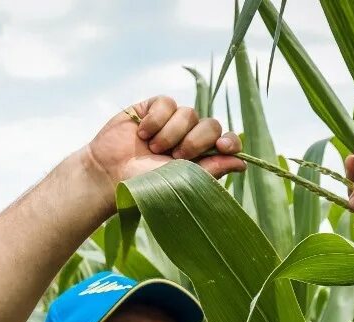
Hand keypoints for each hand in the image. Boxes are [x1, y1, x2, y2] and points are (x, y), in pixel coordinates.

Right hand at [83, 95, 245, 192]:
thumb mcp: (181, 180)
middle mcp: (190, 137)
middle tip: (175, 156)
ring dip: (171, 133)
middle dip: (195, 141)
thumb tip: (243, 164)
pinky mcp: (153, 109)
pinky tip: (142, 134)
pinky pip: (167, 103)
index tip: (222, 146)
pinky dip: (156, 120)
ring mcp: (171, 122)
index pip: (227, 141)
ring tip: (152, 149)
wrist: (110, 174)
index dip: (229, 141)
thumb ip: (212, 169)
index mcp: (201, 157)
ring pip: (188, 113)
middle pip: (211, 125)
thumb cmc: (145, 185)